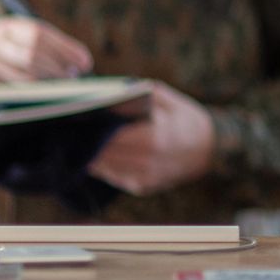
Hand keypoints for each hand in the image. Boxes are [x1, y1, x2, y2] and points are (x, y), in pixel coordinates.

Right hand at [0, 16, 93, 112]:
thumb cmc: (11, 68)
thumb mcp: (27, 55)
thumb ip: (51, 54)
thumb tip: (82, 64)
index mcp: (11, 25)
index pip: (42, 31)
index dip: (66, 47)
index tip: (86, 62)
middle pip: (35, 46)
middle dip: (60, 62)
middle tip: (76, 75)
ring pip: (27, 63)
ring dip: (51, 75)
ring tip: (66, 84)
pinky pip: (15, 81)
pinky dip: (34, 87)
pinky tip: (45, 92)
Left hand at [87, 82, 215, 195]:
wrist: (211, 149)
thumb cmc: (186, 119)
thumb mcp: (168, 99)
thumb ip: (140, 94)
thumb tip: (110, 92)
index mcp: (154, 137)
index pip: (111, 135)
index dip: (91, 127)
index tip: (76, 116)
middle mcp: (147, 161)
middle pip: (103, 152)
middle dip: (86, 141)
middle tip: (69, 128)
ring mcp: (143, 177)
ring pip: (103, 167)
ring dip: (89, 154)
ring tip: (77, 139)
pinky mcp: (141, 187)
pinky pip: (112, 176)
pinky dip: (102, 164)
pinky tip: (95, 152)